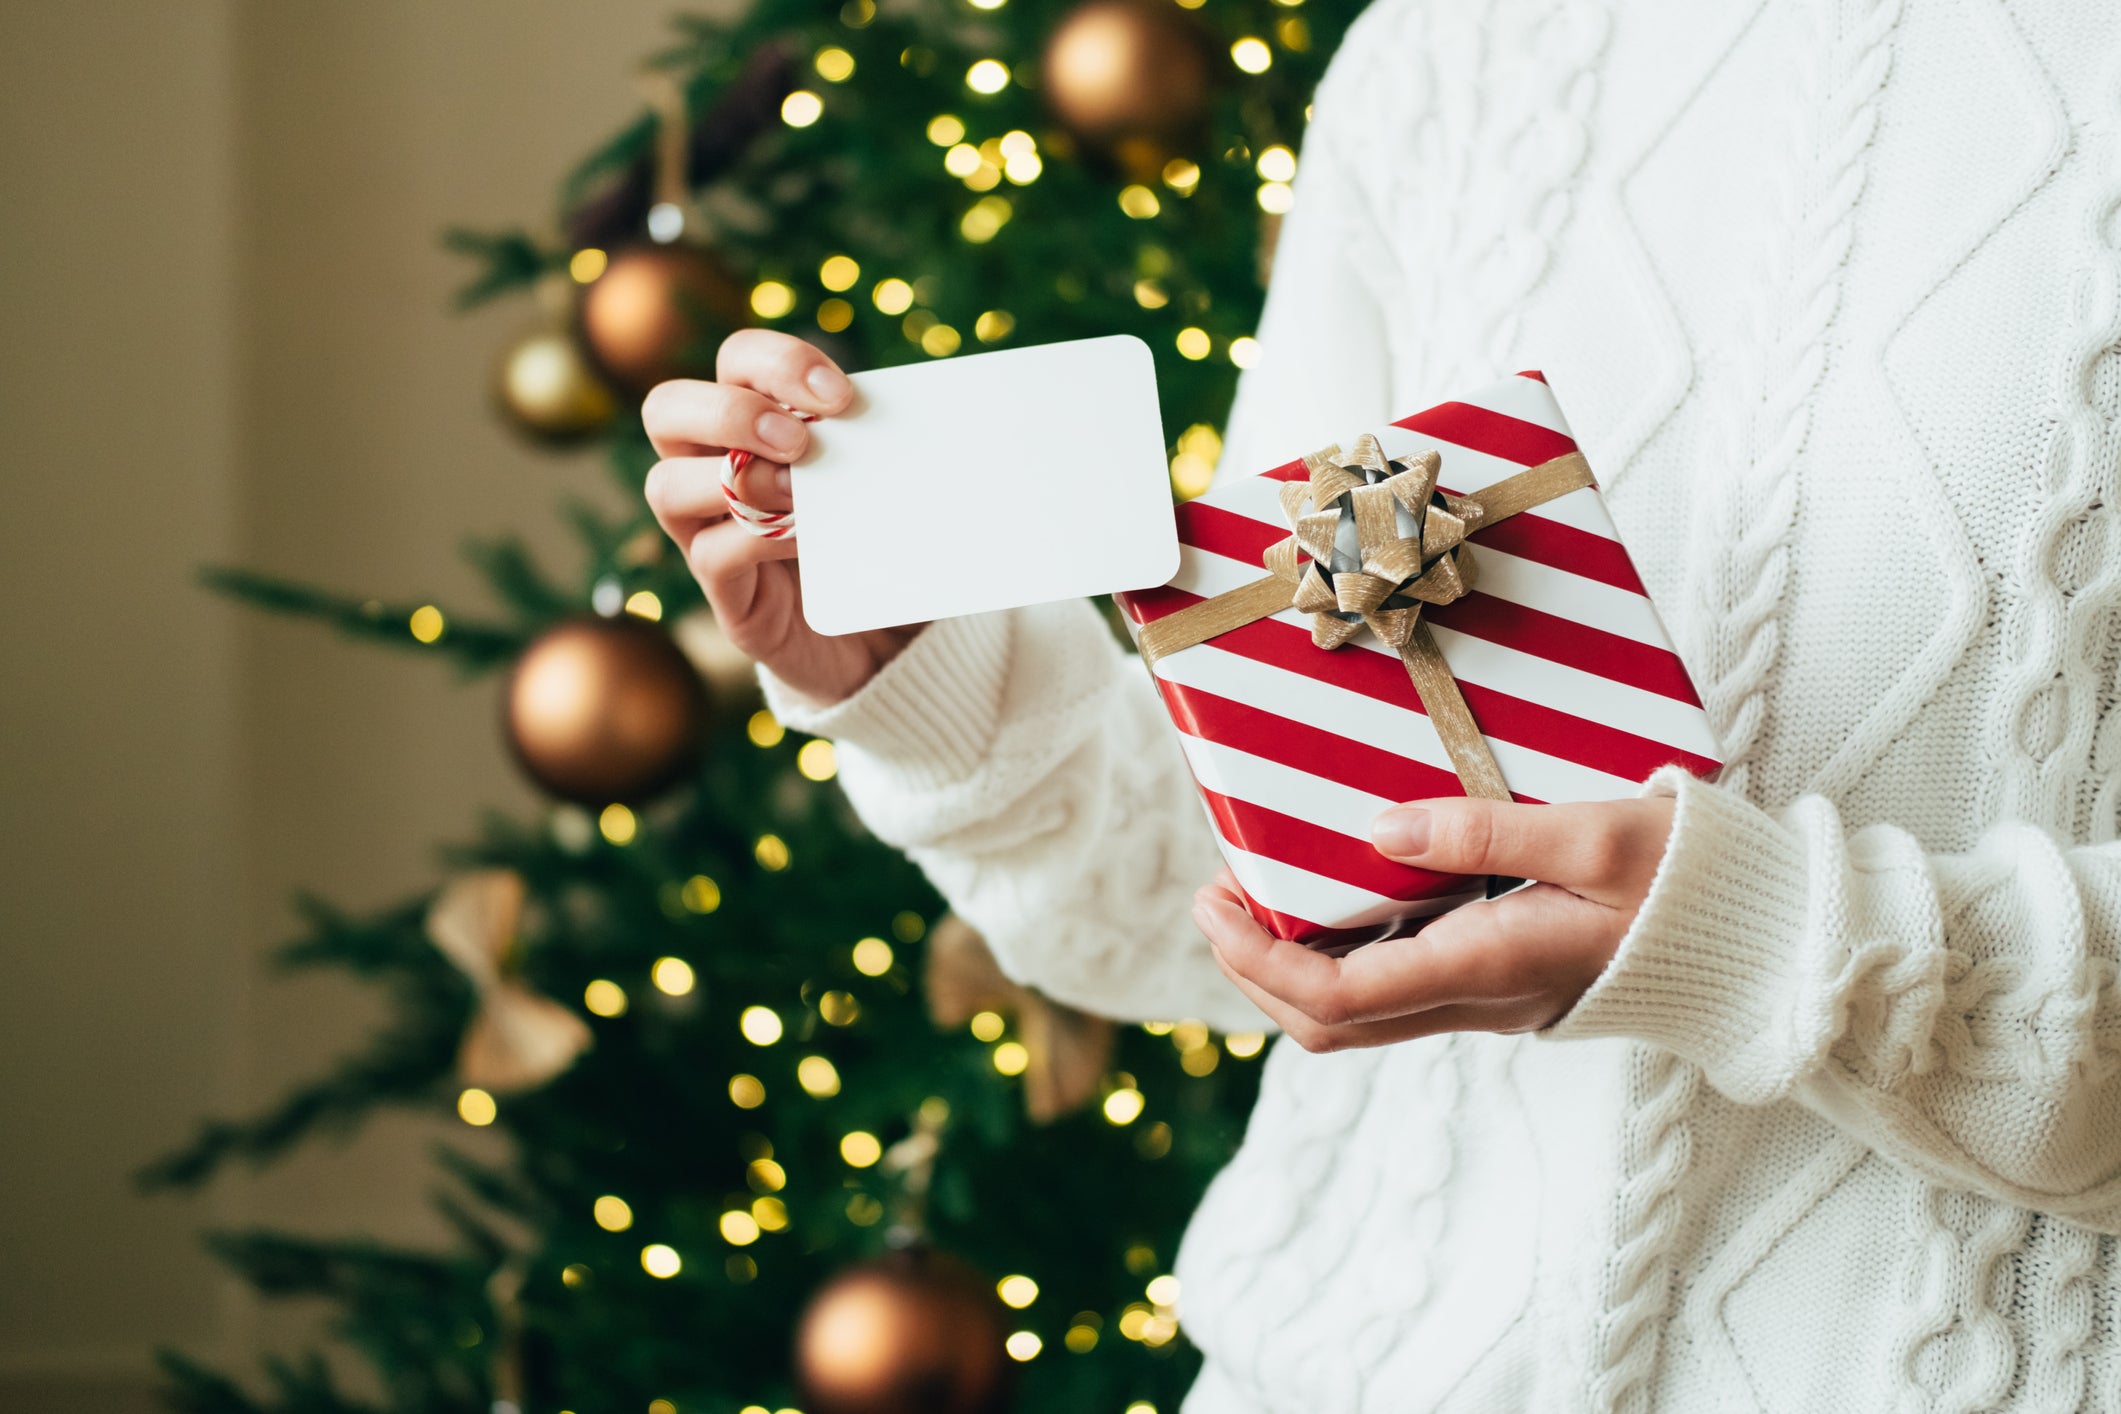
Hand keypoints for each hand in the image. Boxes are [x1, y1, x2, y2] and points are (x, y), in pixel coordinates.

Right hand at [643, 330, 923, 706]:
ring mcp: (708, 534)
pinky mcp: (727, 595)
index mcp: (752, 424)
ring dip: (740, 476)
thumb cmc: (881, 542)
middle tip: (800, 439)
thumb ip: (879, 440)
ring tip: (804, 491)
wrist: (890, 643)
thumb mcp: (883, 480)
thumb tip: (930, 406)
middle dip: (730, 411)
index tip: (841, 396)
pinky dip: (758, 537)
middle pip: (664, 409)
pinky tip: (809, 538)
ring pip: (667, 486)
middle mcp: (709, 471)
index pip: (735, 361)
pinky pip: (712, 554)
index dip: (777, 362)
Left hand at [1192, 795, 1675, 1050]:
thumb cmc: (1689, 882)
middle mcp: (1475, 999)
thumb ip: (1484, 832)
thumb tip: (1376, 832)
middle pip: (1328, 1026)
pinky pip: (1392, 990)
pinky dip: (1337, 956)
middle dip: (1252, 973)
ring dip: (1288, 967)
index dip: (1259, 962)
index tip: (1216, 902)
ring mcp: (1484, 999)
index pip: (1338, 999)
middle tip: (1212, 898)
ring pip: (1356, 1016)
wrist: (1759, 940)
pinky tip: (1328, 898)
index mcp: (1489, 966)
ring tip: (1252, 893)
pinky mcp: (1497, 981)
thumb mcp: (1596, 834)